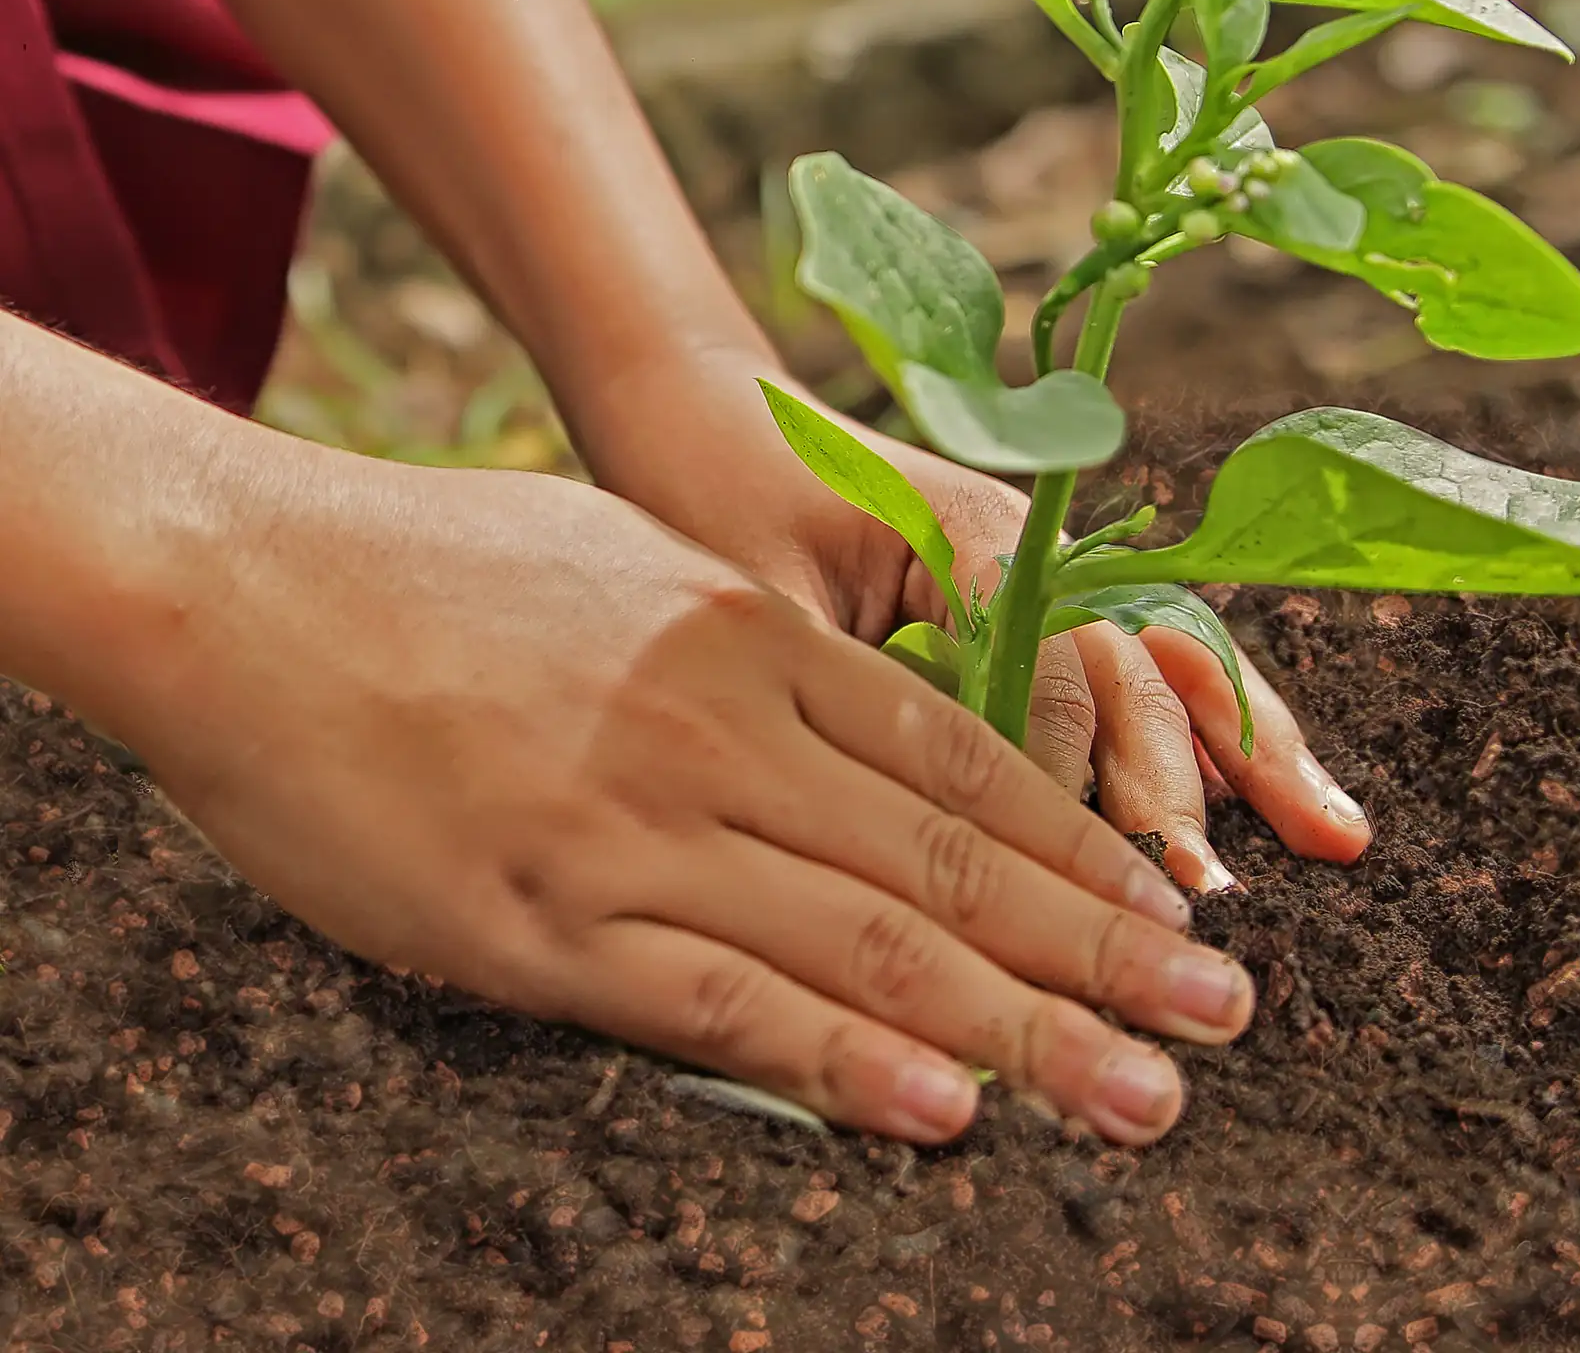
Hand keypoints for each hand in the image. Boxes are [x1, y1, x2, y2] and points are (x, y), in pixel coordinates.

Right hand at [120, 443, 1256, 1143]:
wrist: (253, 583)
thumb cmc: (439, 572)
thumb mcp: (629, 575)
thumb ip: (744, 661)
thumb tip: (834, 742)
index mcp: (753, 642)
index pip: (962, 762)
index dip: (1083, 842)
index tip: (1173, 908)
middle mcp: (725, 730)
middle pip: (953, 857)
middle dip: (1101, 945)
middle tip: (1223, 1015)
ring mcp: (639, 826)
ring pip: (869, 938)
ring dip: (1024, 1024)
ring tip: (1144, 1092)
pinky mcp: (539, 921)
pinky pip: (718, 1000)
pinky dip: (841, 1061)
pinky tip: (944, 1111)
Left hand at [585, 356, 1372, 893]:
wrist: (699, 405)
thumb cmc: (709, 493)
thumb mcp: (757, 598)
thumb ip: (846, 690)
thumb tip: (920, 827)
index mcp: (971, 531)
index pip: (1056, 666)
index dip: (1075, 776)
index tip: (1093, 881)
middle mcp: (1032, 545)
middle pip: (1139, 664)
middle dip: (1189, 782)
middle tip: (1218, 899)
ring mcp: (1045, 564)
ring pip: (1169, 658)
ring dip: (1246, 748)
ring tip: (1333, 835)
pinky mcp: (1034, 593)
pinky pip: (1137, 661)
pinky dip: (1207, 726)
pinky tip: (1264, 789)